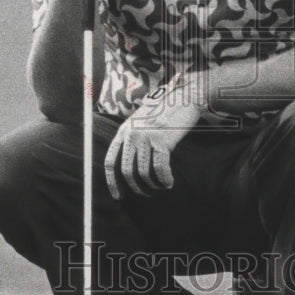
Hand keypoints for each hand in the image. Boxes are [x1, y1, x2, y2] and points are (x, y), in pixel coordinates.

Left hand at [104, 76, 203, 198]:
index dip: (112, 182)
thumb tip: (129, 168)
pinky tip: (168, 183)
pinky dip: (164, 180)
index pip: (110, 161)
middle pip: (126, 171)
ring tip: (159, 187)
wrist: (183, 98)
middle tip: (145, 194)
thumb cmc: (164, 112)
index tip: (118, 196)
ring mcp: (146, 137)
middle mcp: (132, 133)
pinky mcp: (162, 140)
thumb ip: (133, 137)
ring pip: (143, 173)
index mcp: (124, 130)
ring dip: (152, 185)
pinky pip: (160, 169)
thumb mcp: (141, 122)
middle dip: (135, 188)